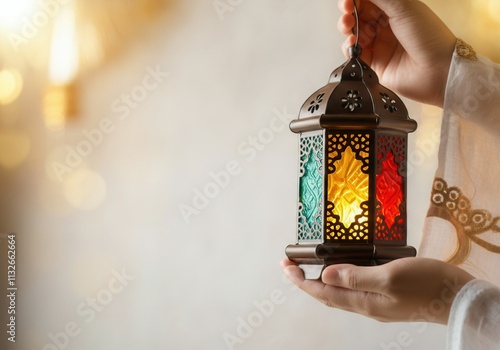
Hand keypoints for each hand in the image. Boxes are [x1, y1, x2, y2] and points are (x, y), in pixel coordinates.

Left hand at [281, 257, 473, 323]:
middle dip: (305, 281)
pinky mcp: (387, 296)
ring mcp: (377, 302)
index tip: (285, 267)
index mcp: (363, 302)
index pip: (322, 293)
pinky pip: (354, 289)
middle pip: (327, 295)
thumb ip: (356, 276)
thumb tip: (325, 276)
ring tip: (308, 267)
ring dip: (321, 280)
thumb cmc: (427, 285)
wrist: (457, 297)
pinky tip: (342, 270)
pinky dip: (341, 279)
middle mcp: (366, 305)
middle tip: (290, 265)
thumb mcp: (389, 276)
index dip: (301, 281)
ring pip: (340, 293)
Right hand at [338, 0, 456, 106]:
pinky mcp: (373, 64)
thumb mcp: (404, 7)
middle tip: (346, 10)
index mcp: (395, 9)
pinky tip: (353, 43)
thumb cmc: (429, 37)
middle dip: (348, 11)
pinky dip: (348, 47)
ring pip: (353, 33)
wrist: (437, 71)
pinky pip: (353, 54)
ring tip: (349, 27)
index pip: (368, 1)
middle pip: (357, 15)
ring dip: (346, 28)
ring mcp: (378, 45)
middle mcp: (386, 27)